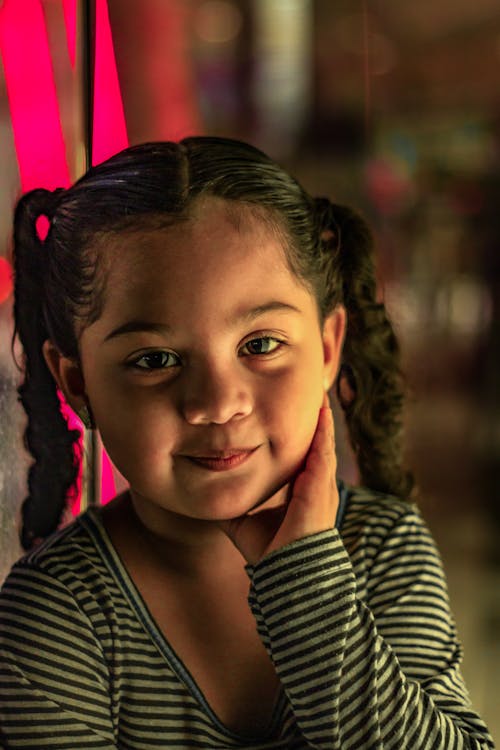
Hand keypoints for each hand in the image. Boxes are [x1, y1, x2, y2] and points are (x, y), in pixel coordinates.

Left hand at [219, 392, 338, 564]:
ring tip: (320, 395)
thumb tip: (210, 496)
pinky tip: (322, 411)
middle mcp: (316, 488)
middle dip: (315, 423)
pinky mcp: (320, 486)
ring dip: (322, 420)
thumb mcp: (245, 522)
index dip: (300, 439)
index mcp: (301, 494)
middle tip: (312, 395)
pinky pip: (324, 451)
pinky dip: (323, 430)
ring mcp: (322, 486)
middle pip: (316, 446)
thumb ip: (235, 505)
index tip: (291, 416)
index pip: (302, 458)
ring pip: (323, 444)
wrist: (288, 575)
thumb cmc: (271, 554)